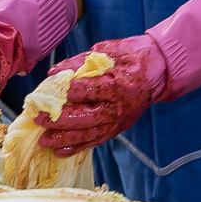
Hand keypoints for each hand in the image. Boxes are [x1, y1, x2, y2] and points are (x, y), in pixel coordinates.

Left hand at [36, 37, 166, 155]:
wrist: (160, 70)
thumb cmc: (134, 56)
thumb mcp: (111, 50)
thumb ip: (82, 61)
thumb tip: (56, 72)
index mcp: (121, 85)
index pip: (93, 90)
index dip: (73, 91)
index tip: (54, 89)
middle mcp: (120, 107)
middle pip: (88, 118)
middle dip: (61, 120)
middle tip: (40, 119)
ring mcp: (119, 121)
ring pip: (90, 134)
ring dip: (65, 139)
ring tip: (45, 141)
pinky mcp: (117, 128)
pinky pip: (95, 140)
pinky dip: (77, 147)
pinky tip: (60, 151)